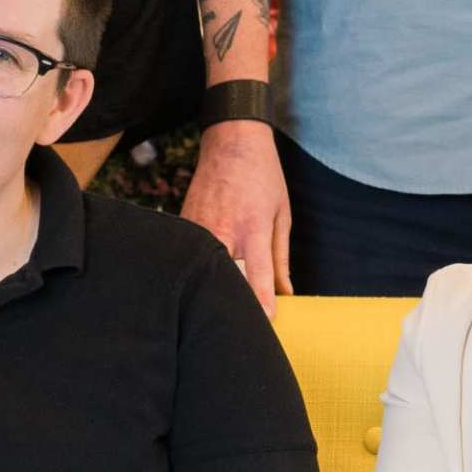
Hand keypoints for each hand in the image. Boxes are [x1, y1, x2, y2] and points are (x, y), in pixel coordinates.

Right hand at [185, 118, 293, 306]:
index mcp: (254, 228)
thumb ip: (281, 256)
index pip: (258, 275)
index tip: (267, 324)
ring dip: (214, 289)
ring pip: (204, 270)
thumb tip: (287, 293)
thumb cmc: (263, 177)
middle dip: (236, 303)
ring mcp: (200, 228)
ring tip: (222, 312)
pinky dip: (198, 270)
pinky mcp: (185, 225)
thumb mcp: (281, 214)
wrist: (231, 143)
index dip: (262, 304)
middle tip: (244, 328)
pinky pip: (191, 255)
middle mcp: (225, 230)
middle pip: (227, 279)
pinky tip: (203, 284)